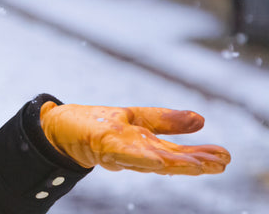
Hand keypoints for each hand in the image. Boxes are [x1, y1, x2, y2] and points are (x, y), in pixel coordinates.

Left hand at [40, 102, 230, 174]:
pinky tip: (159, 161)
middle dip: (195, 163)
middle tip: (221, 163)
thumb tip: (201, 120)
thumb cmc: (98, 124)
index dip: (200, 156)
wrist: (59, 127)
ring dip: (175, 164)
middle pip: (169, 159)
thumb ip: (166, 121)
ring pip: (150, 160)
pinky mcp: (101, 144)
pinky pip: (123, 153)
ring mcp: (119, 151)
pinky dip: (141, 157)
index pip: (177, 153)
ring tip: (198, 166)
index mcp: (146, 146)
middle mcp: (136, 153)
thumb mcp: (137, 118)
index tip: (225, 157)